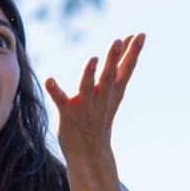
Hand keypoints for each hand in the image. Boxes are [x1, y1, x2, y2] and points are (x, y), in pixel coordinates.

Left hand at [45, 33, 144, 162]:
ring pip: (87, 88)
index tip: (140, 35)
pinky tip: (49, 80)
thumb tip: (124, 46)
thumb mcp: (113, 96)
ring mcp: (85, 108)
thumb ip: (116, 72)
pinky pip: (61, 101)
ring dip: (89, 74)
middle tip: (118, 41)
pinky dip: (55, 91)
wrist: (90, 155)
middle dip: (114, 59)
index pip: (125, 70)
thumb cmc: (99, 119)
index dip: (133, 53)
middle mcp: (101, 99)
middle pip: (109, 76)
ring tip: (92, 58)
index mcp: (113, 94)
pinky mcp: (68, 116)